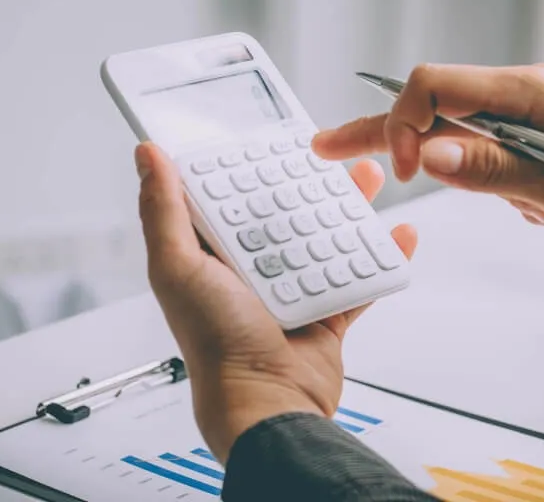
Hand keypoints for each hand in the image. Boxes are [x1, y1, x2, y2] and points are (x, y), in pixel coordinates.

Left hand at [134, 142, 416, 464]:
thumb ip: (164, 212)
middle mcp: (253, 271)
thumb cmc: (217, 344)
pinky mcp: (327, 312)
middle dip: (311, 182)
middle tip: (332, 155)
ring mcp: (293, 291)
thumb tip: (146, 157)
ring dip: (351, 209)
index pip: (234, 199)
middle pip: (287, 212)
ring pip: (327, 238)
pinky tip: (397, 235)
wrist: (269, 404)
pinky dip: (382, 257)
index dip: (252, 167)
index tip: (273, 138)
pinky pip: (360, 278)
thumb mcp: (178, 269)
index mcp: (214, 256)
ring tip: (369, 180)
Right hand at [313, 63, 543, 242]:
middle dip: (389, 133)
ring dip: (492, 185)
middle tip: (332, 146)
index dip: (402, 125)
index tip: (402, 173)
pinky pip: (509, 162)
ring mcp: (539, 116)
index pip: (434, 86)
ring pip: (478, 144)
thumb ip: (491, 169)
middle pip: (441, 107)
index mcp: (526, 90)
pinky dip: (521, 193)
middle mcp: (527, 94)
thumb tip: (426, 154)